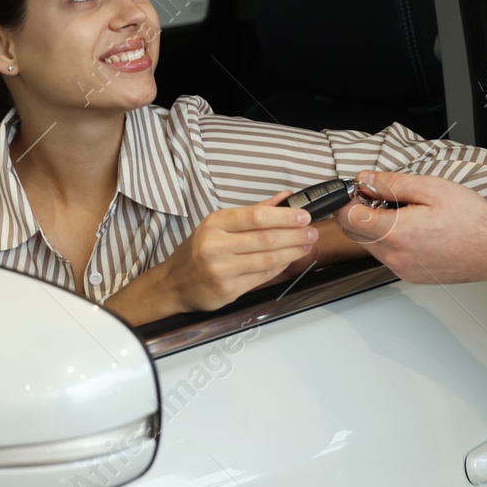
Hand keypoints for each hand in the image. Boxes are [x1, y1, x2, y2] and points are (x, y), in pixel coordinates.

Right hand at [160, 190, 317, 312]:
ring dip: (292, 251)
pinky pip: (262, 276)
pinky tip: (290, 260)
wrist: (175, 283)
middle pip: (266, 238)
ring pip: (268, 259)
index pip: (256, 216)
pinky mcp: (228, 289)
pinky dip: (280, 267)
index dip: (284, 216)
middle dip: (294, 234)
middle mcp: (216, 245)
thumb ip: (253, 212)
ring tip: (306, 244)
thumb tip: (284, 197)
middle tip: (312, 231)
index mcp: (215, 223)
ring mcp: (222, 269)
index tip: (304, 215)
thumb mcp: (219, 225)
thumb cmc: (198, 250)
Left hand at [334, 169, 486, 284]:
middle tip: (381, 196)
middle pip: (354, 234)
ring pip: (369, 246)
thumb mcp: (431, 188)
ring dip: (374, 227)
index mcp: (398, 233)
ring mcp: (402, 269)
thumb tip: (365, 179)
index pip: (348, 218)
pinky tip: (411, 227)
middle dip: (359, 212)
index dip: (348, 199)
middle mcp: (396, 256)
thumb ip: (391, 183)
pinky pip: (387, 256)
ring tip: (402, 211)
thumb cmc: (472, 220)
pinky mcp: (410, 275)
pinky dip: (389, 240)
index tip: (359, 189)